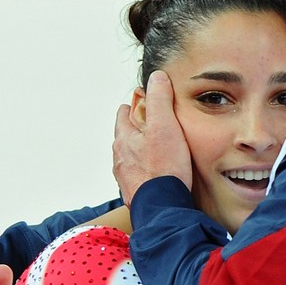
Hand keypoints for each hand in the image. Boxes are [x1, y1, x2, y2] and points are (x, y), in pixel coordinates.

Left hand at [112, 70, 191, 206]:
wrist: (162, 207)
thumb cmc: (164, 167)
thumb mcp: (165, 124)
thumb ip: (159, 98)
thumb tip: (157, 77)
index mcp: (124, 137)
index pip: (124, 113)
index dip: (137, 107)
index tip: (150, 106)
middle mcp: (120, 158)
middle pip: (127, 136)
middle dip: (139, 130)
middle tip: (157, 129)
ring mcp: (125, 178)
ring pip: (131, 158)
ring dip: (142, 153)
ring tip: (160, 153)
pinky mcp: (134, 194)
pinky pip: (138, 177)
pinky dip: (146, 173)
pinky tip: (159, 175)